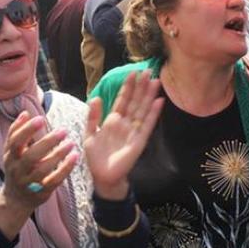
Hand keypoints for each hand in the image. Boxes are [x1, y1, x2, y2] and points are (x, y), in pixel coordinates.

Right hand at [0, 112, 79, 212]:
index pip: (15, 142)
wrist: (15, 200)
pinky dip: (65, 169)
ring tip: (71, 143)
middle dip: (47, 143)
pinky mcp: (41, 192)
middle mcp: (17, 170)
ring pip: (43, 169)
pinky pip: (54, 180)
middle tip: (63, 131)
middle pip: (30, 156)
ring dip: (58, 155)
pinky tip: (74, 157)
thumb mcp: (12, 152)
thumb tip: (25, 113)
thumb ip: (16, 133)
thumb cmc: (17, 169)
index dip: (26, 130)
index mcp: (10, 157)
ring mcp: (29, 183)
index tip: (40, 118)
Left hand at [84, 71, 164, 199]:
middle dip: (141, 87)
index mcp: (112, 120)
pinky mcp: (140, 141)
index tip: (133, 73)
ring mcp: (133, 131)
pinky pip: (147, 125)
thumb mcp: (90, 134)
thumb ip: (93, 117)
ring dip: (149, 96)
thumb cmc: (96, 157)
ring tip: (155, 81)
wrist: (103, 176)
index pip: (122, 100)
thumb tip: (96, 97)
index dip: (127, 87)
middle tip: (148, 71)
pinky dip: (153, 113)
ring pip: (142, 109)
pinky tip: (159, 102)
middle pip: (135, 101)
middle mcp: (125, 123)